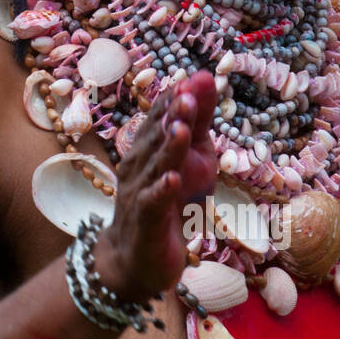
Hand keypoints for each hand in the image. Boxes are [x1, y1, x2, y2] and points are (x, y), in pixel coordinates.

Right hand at [94, 70, 217, 301]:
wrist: (135, 260)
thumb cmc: (165, 203)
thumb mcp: (189, 160)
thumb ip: (196, 122)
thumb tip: (203, 78)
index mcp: (149, 151)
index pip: (160, 120)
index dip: (174, 101)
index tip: (190, 79)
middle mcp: (139, 168)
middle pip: (156, 139)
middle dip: (171, 116)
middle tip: (185, 94)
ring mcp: (139, 194)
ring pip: (154, 168)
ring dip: (167, 148)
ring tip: (180, 128)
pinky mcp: (146, 223)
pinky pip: (152, 204)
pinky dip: (161, 191)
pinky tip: (171, 179)